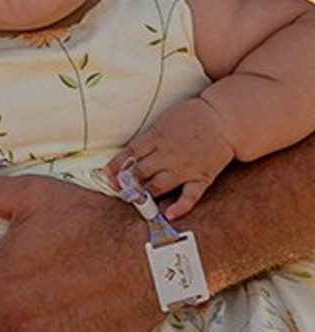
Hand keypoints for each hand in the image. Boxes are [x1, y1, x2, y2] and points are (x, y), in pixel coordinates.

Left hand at [115, 104, 236, 222]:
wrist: (225, 119)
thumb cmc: (193, 116)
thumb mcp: (164, 120)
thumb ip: (149, 137)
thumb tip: (131, 152)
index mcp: (156, 137)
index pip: (129, 154)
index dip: (116, 166)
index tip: (107, 175)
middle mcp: (168, 155)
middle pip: (140, 172)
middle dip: (126, 182)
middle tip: (119, 189)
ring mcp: (185, 168)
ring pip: (158, 186)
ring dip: (144, 194)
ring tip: (134, 199)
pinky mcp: (201, 177)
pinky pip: (190, 196)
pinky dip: (180, 207)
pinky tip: (168, 214)